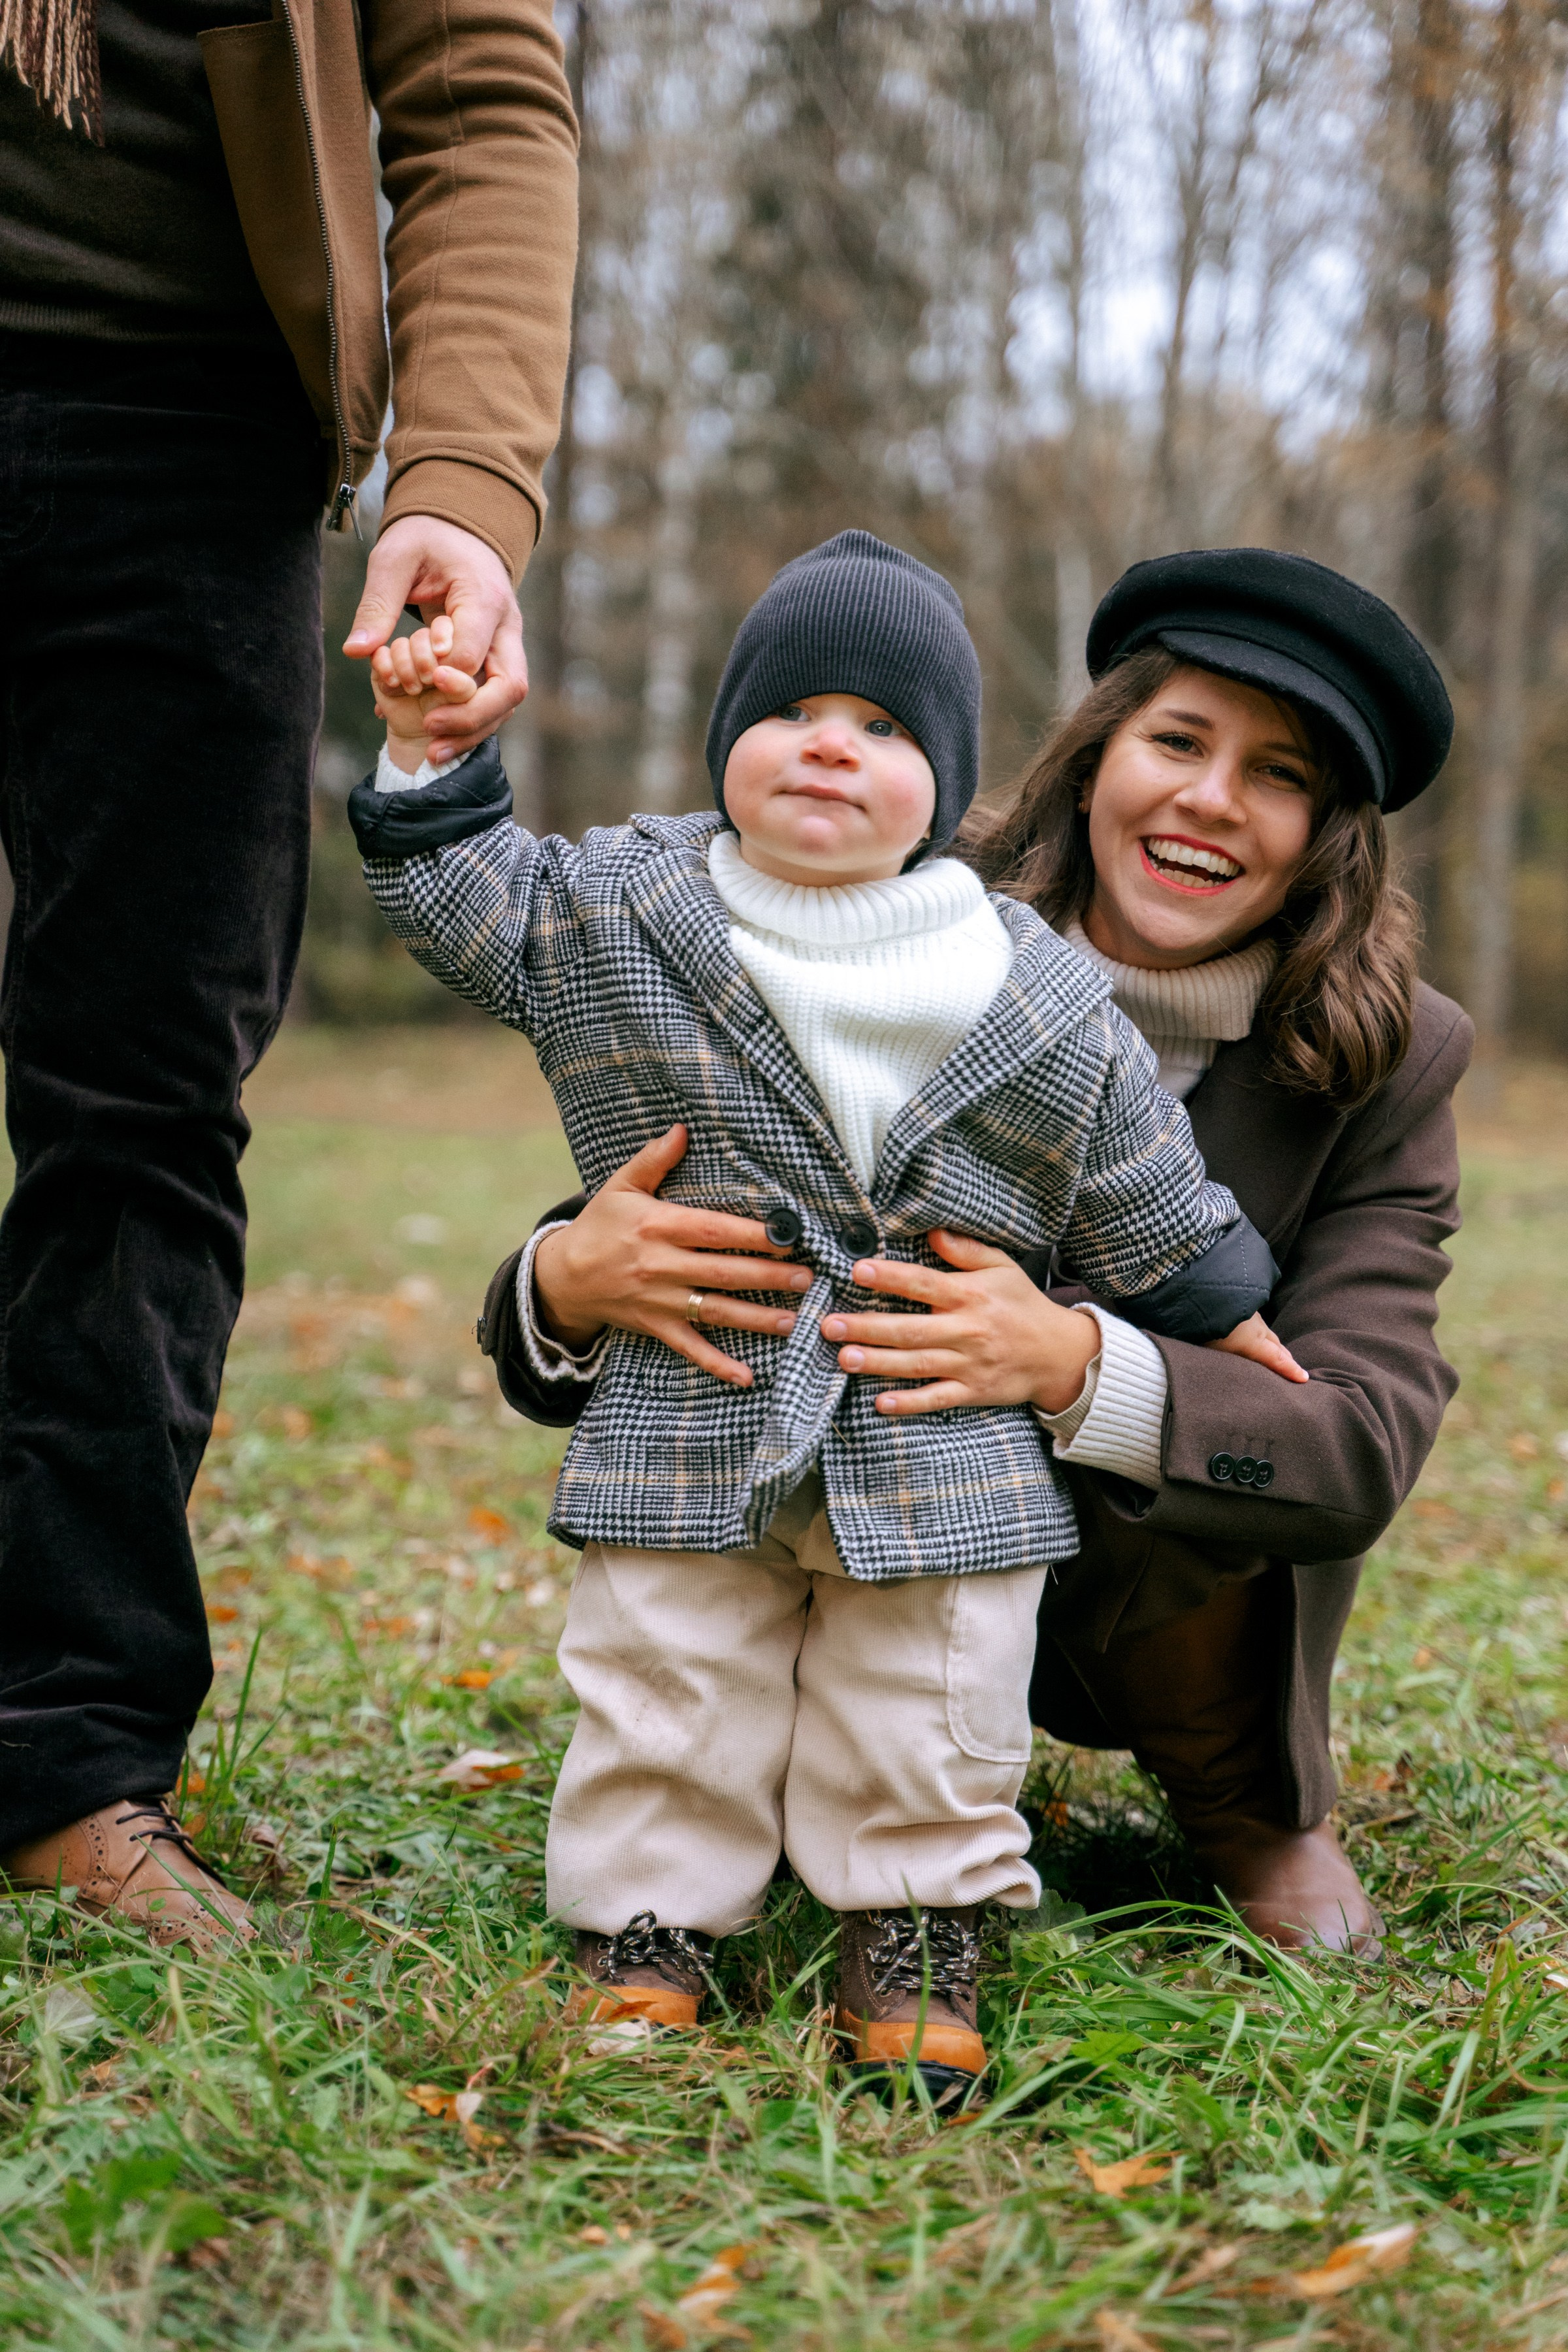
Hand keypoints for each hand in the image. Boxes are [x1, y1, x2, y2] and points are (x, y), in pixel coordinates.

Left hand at [344, 516, 526, 760]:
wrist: (457, 532)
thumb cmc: (424, 539)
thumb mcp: (393, 557)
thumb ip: (377, 603)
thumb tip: (356, 651)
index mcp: (484, 596)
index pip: (473, 652)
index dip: (449, 677)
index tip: (421, 683)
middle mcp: (507, 626)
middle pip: (510, 686)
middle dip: (472, 716)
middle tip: (431, 729)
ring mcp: (507, 646)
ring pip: (507, 702)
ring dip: (473, 731)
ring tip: (433, 752)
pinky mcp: (498, 660)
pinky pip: (493, 701)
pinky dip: (469, 724)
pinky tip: (436, 741)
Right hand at [531, 1125, 813, 1388]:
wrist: (561, 1277)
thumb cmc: (599, 1226)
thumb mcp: (620, 1187)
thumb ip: (653, 1159)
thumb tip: (682, 1129)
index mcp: (656, 1226)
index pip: (712, 1230)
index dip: (750, 1234)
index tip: (786, 1235)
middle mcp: (660, 1265)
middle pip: (722, 1272)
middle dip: (767, 1277)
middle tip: (806, 1278)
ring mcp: (658, 1300)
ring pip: (715, 1311)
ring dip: (756, 1319)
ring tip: (794, 1320)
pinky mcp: (654, 1326)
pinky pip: (689, 1348)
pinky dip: (717, 1364)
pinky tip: (747, 1376)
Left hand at [818, 1229, 1100, 1416]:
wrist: (1059, 1354)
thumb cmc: (1022, 1305)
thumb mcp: (1002, 1268)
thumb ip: (966, 1250)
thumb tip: (931, 1232)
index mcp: (971, 1295)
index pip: (925, 1283)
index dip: (891, 1278)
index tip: (858, 1270)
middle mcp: (968, 1330)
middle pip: (911, 1329)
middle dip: (868, 1327)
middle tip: (830, 1324)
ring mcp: (969, 1364)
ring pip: (917, 1364)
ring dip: (878, 1363)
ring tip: (844, 1357)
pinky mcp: (973, 1392)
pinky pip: (937, 1399)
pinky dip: (910, 1403)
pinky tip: (880, 1402)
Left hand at [1207, 1311, 1308, 1382]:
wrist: (1199, 1293)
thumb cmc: (1203, 1328)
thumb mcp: (1217, 1352)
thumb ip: (1228, 1363)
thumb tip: (1230, 1377)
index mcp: (1253, 1341)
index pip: (1276, 1359)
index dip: (1290, 1369)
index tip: (1304, 1378)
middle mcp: (1256, 1326)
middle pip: (1275, 1343)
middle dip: (1284, 1355)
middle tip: (1291, 1364)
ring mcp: (1248, 1311)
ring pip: (1264, 1329)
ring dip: (1269, 1340)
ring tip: (1270, 1348)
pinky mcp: (1237, 1301)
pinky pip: (1252, 1319)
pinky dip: (1255, 1328)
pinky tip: (1247, 1328)